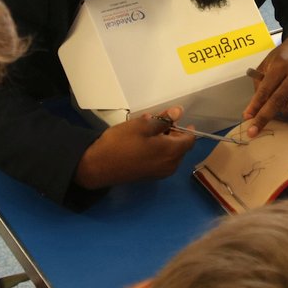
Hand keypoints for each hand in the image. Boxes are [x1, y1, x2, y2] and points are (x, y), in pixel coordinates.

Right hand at [74, 106, 195, 188]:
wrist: (98, 166)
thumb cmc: (120, 143)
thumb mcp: (142, 125)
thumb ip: (163, 119)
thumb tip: (179, 111)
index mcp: (172, 152)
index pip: (189, 139)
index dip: (185, 127)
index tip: (175, 118)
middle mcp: (170, 165)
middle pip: (180, 147)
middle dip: (173, 132)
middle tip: (157, 120)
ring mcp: (160, 173)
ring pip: (171, 153)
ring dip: (164, 140)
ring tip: (147, 128)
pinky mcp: (150, 176)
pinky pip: (162, 160)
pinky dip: (158, 149)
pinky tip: (143, 141)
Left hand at [242, 30, 287, 136]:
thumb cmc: (284, 57)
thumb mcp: (268, 63)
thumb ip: (260, 83)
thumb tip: (254, 109)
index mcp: (282, 64)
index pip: (266, 89)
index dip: (256, 105)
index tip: (247, 117)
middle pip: (278, 101)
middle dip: (264, 118)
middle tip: (252, 131)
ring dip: (281, 111)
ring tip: (282, 99)